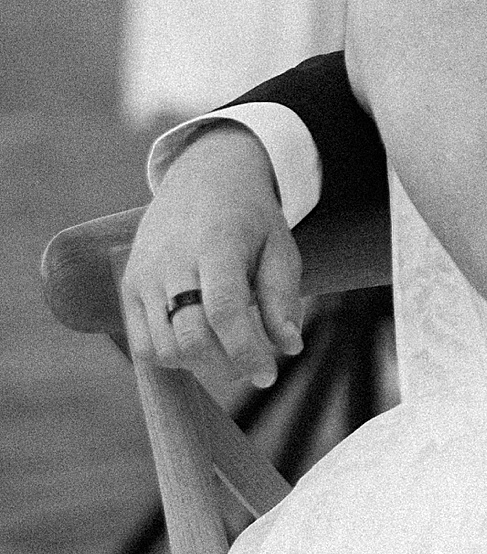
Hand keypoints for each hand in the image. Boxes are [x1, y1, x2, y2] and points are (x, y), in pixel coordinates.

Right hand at [121, 123, 304, 396]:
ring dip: (199, 365)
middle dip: (225, 367)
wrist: (201, 178)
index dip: (246, 351)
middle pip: (190, 336)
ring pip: (164, 347)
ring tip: (227, 351)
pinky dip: (171, 358)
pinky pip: (142, 344)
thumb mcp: (279, 246)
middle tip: (252, 369)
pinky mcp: (129, 286)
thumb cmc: (249, 218)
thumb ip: (283, 297)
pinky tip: (197, 344)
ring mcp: (144, 274)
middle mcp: (172, 260)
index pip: (224, 311)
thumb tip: (289, 347)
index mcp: (216, 245)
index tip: (268, 376)